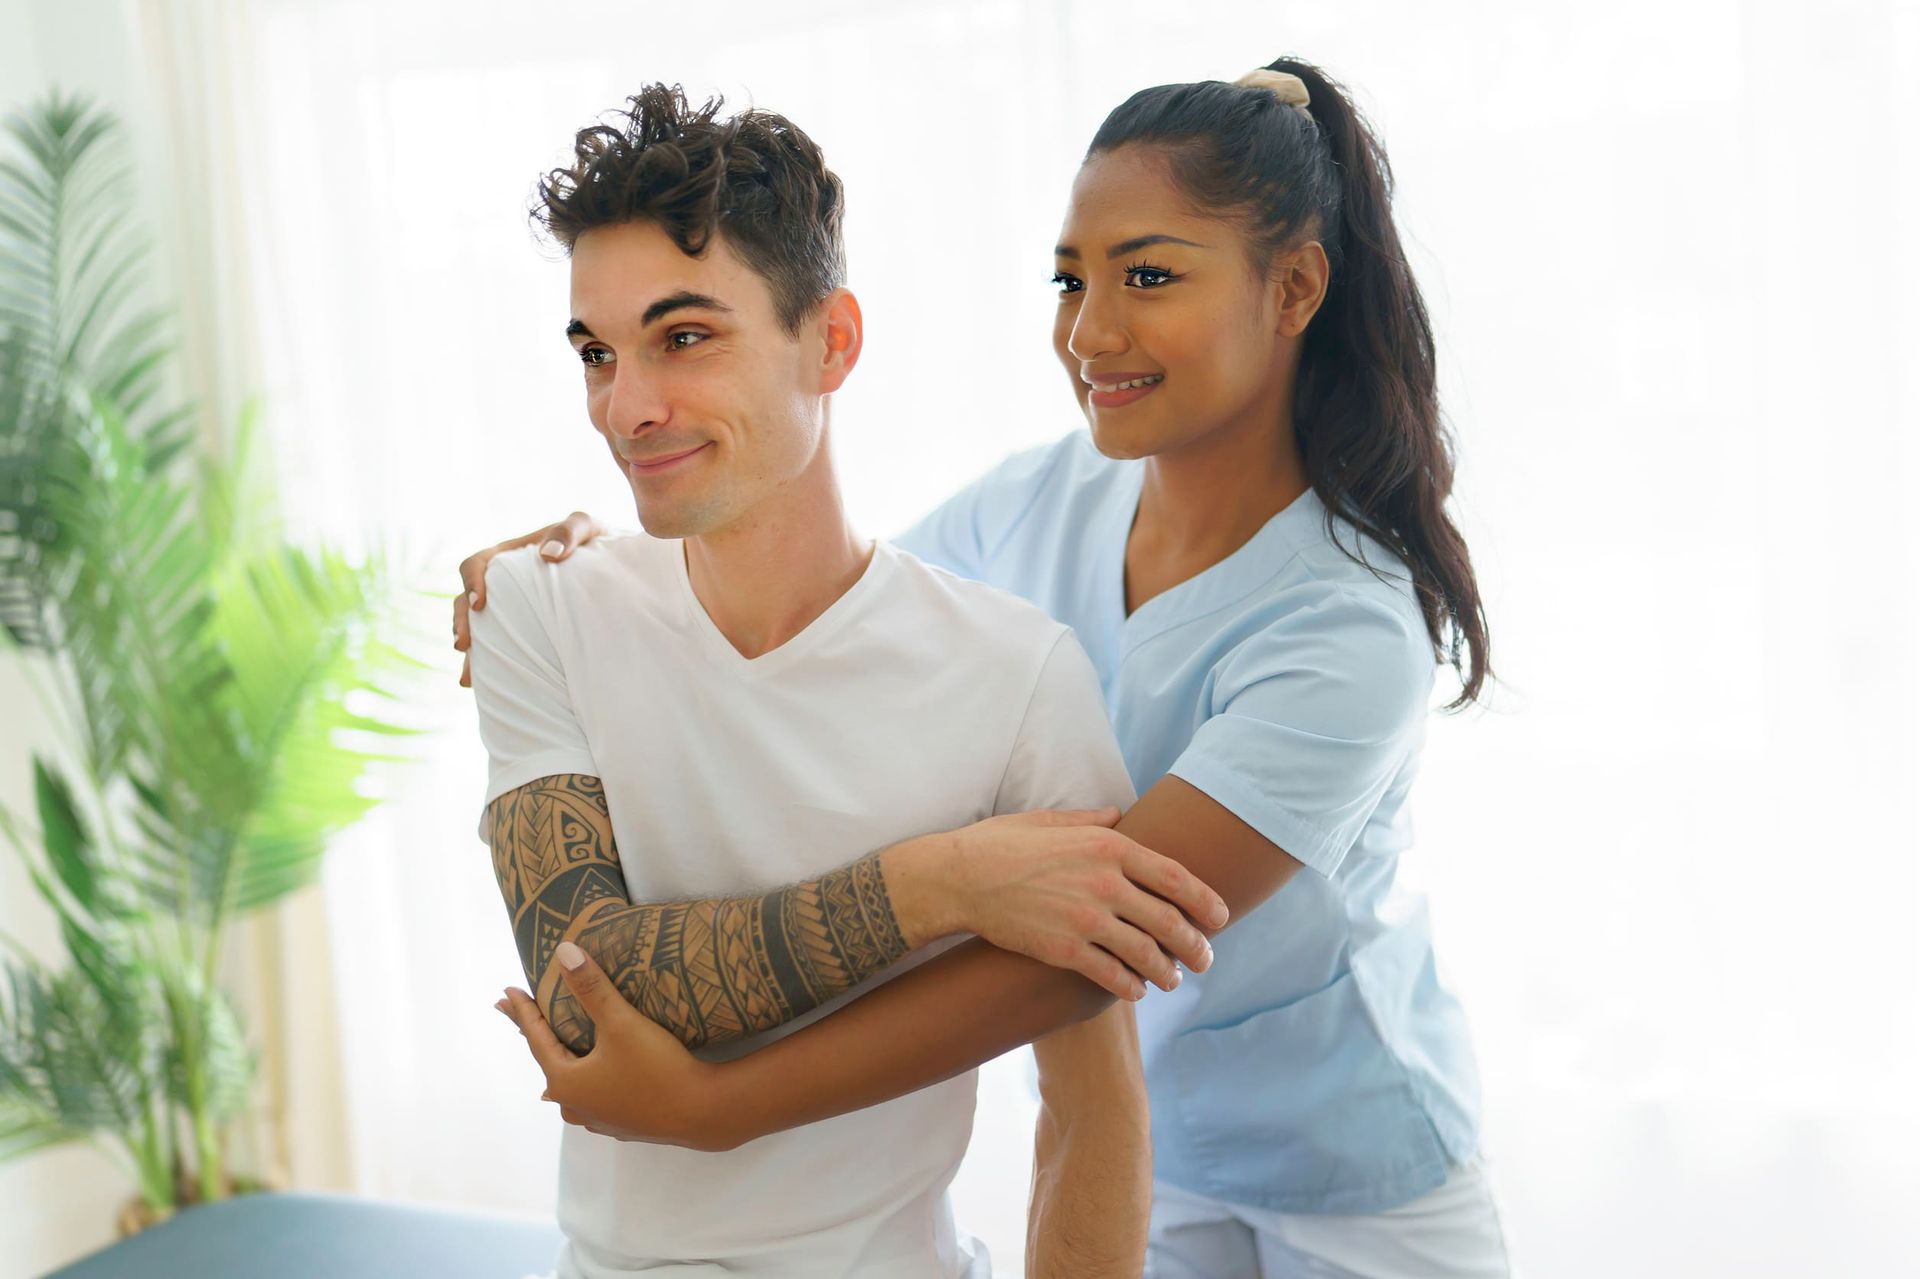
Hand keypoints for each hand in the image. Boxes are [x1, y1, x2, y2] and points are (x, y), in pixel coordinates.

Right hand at [453, 511, 605, 686]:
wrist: (611, 564)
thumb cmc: (595, 541)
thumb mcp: (586, 527)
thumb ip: (569, 531)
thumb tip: (548, 554)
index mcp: (509, 556)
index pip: (476, 563)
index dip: (470, 582)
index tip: (480, 603)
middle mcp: (502, 583)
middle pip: (466, 600)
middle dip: (462, 623)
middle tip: (463, 645)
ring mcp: (509, 607)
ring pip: (477, 627)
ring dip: (470, 650)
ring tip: (469, 676)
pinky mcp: (521, 628)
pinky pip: (497, 645)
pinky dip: (487, 664)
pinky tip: (482, 685)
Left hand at [494, 942, 738, 1150]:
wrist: (702, 1112)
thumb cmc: (657, 1067)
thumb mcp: (621, 1023)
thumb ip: (591, 988)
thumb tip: (563, 951)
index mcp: (566, 1081)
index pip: (536, 1039)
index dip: (522, 1012)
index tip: (506, 993)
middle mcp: (574, 1106)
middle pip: (549, 1062)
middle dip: (537, 1036)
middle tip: (521, 1017)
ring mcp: (597, 1119)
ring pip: (571, 1085)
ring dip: (562, 1063)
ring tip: (556, 1050)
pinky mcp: (622, 1124)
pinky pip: (593, 1097)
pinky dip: (588, 1080)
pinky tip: (595, 1081)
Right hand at [890, 809, 1228, 1001]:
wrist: (959, 877)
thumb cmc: (1001, 844)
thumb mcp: (1049, 819)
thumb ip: (1090, 820)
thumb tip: (1119, 815)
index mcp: (1108, 845)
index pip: (1176, 877)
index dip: (1206, 901)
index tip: (1220, 918)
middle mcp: (1105, 882)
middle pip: (1171, 921)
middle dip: (1196, 946)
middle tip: (1206, 960)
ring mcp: (1086, 918)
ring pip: (1147, 954)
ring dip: (1168, 972)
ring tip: (1173, 980)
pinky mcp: (1064, 950)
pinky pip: (1112, 974)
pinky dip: (1131, 986)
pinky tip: (1137, 990)